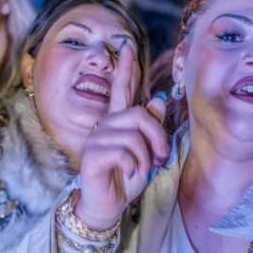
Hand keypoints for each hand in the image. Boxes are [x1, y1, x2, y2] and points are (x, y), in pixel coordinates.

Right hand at [75, 43, 169, 228]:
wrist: (107, 206)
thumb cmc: (125, 179)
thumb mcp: (146, 153)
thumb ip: (150, 129)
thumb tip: (157, 99)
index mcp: (117, 123)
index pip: (122, 90)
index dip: (126, 69)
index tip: (128, 45)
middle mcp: (104, 126)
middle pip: (138, 115)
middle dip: (157, 136)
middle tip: (161, 157)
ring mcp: (96, 140)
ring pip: (133, 136)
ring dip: (145, 156)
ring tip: (141, 169)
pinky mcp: (91, 156)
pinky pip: (122, 152)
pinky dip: (133, 166)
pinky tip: (128, 173)